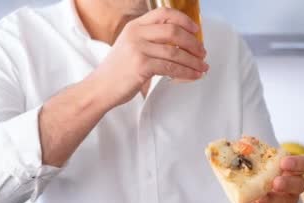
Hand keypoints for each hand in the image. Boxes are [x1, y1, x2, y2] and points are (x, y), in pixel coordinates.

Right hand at [85, 7, 208, 110]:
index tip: (196, 30)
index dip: (183, 20)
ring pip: (175, 52)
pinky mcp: (141, 66)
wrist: (100, 88)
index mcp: (135, 26)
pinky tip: (193, 76)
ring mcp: (138, 49)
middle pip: (174, 32)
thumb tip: (182, 44)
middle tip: (202, 53)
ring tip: (202, 68)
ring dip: (193, 61)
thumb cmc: (118, 71)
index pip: (164, 13)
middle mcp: (136, 34)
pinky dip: (186, 72)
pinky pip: (171, 68)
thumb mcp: (132, 47)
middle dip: (193, 43)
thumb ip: (151, 41)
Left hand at [238, 156, 303, 202]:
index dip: (299, 163)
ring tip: (261, 197)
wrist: (253, 196)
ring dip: (274, 199)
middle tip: (276, 182)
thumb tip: (242, 140)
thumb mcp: (259, 161)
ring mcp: (287, 200)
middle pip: (301, 184)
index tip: (284, 162)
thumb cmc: (260, 173)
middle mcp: (295, 184)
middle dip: (288, 183)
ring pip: (287, 201)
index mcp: (294, 168)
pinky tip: (255, 202)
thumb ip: (254, 152)